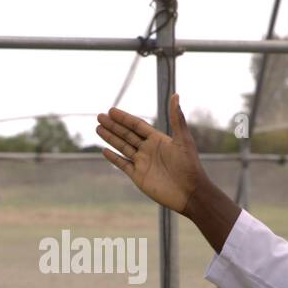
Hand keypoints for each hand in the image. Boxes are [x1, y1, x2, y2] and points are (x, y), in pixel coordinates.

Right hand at [96, 93, 207, 214]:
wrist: (189, 192)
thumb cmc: (190, 166)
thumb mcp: (183, 139)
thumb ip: (177, 118)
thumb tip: (175, 95)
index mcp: (158, 139)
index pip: (137, 125)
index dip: (124, 118)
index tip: (112, 110)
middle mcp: (149, 149)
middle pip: (127, 134)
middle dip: (113, 126)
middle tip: (100, 116)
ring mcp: (142, 163)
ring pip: (122, 147)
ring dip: (111, 138)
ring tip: (98, 128)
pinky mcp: (138, 176)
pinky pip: (123, 164)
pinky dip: (113, 158)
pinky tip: (105, 150)